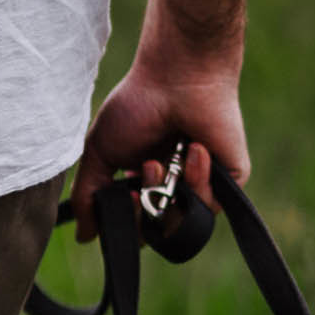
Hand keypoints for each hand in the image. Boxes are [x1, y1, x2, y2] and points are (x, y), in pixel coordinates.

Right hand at [70, 57, 249, 242]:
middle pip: (156, 230)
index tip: (120, 198)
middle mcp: (173, 185)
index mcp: (144, 180)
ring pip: (183, 221)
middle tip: (135, 188)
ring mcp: (203, 183)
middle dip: (142, 215)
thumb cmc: (137, 106)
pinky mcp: (230, 178)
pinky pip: (210, 205)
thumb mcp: (99, 154)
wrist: (176, 78)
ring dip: (163, 197)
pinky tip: (192, 149)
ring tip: (158, 163)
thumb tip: (84, 236)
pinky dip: (196, 182)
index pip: (133, 223)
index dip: (124, 222)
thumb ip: (88, 196)